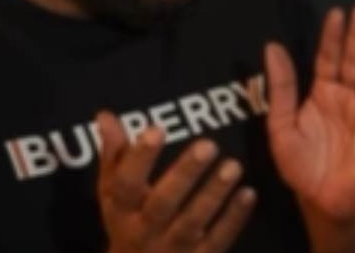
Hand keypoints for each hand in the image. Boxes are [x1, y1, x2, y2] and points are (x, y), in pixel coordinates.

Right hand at [96, 112, 254, 252]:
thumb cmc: (128, 219)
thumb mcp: (113, 191)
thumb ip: (114, 153)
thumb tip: (105, 115)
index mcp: (121, 211)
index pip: (126, 184)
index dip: (139, 158)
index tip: (157, 129)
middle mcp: (144, 232)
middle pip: (162, 204)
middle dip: (184, 174)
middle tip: (208, 145)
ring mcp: (172, 249)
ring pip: (192, 223)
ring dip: (214, 194)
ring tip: (234, 165)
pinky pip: (217, 241)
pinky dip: (234, 218)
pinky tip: (248, 193)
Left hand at [264, 4, 354, 222]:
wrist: (324, 202)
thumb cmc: (300, 168)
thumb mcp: (281, 127)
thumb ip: (280, 88)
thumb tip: (271, 46)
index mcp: (321, 93)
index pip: (327, 57)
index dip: (332, 36)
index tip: (337, 13)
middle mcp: (345, 97)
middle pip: (354, 60)